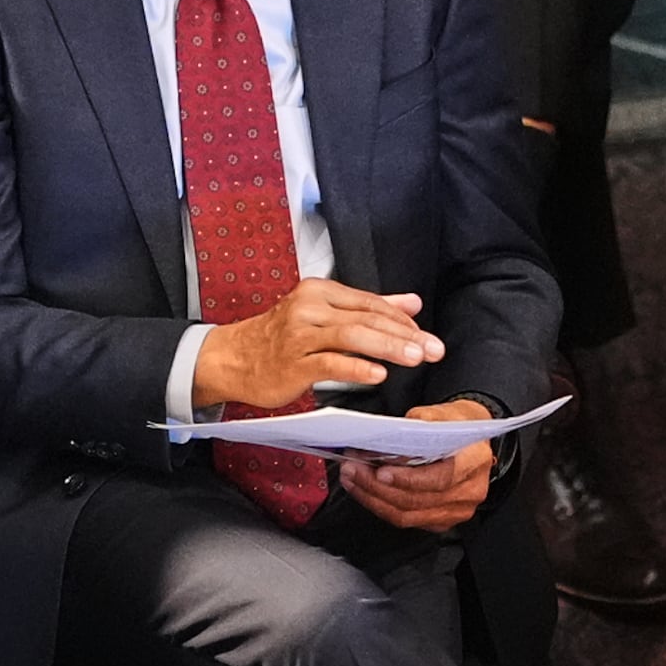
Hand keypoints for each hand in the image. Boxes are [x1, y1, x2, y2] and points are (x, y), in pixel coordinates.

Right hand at [194, 282, 444, 411]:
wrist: (232, 358)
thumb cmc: (280, 338)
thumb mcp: (324, 315)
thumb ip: (368, 308)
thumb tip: (411, 303)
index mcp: (320, 292)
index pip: (370, 303)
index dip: (401, 320)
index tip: (427, 335)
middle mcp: (309, 308)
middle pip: (365, 319)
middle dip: (404, 335)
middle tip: (433, 349)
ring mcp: (299, 335)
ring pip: (351, 337)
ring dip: (387, 348)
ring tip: (415, 358)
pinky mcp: (292, 363)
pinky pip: (329, 363)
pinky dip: (356, 368)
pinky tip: (377, 374)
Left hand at [337, 400, 495, 533]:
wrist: (470, 439)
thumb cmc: (457, 425)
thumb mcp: (442, 413)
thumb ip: (417, 424)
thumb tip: (386, 438)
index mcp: (474, 461)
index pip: (440, 478)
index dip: (408, 479)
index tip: (380, 471)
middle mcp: (469, 491)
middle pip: (418, 499)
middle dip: (378, 486)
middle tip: (353, 469)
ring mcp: (456, 510)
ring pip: (407, 515)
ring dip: (373, 497)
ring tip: (352, 478)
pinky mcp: (441, 520)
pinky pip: (406, 519)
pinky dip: (380, 506)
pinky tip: (364, 490)